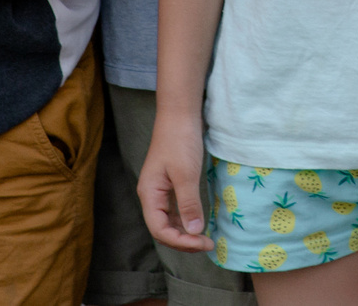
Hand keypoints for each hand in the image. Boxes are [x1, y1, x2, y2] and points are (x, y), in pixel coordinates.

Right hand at [140, 107, 215, 250]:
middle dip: (184, 240)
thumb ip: (189, 204)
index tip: (203, 243)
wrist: (179, 113)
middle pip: (163, 229)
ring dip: (185, 232)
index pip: (159, 229)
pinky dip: (186, 220)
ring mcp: (160, 190)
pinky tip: (199, 222)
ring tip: (205, 238)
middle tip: (208, 244)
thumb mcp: (186, 174)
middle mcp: (151, 195)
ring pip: (169, 221)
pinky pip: (175, 210)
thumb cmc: (180, 140)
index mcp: (149, 194)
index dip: (180, 241)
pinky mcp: (170, 184)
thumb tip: (195, 232)